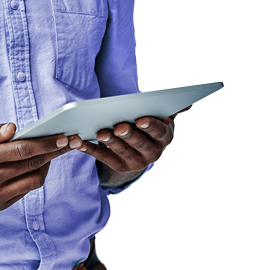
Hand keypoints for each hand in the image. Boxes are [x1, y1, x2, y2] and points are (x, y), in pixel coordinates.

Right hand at [0, 122, 72, 210]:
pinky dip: (34, 177)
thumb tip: (14, 128)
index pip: (23, 150)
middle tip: (71, 141)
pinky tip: (36, 164)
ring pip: (33, 181)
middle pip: (32, 165)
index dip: (46, 143)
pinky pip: (24, 191)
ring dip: (46, 166)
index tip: (63, 137)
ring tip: (52, 152)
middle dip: (54, 152)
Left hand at [68, 105, 191, 184]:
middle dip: (128, 135)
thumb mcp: (161, 117)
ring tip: (100, 133)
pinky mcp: (118, 167)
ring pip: (121, 152)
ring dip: (110, 142)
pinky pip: (103, 158)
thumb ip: (172, 108)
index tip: (141, 119)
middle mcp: (152, 153)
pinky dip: (91, 150)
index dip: (150, 126)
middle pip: (139, 144)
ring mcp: (135, 162)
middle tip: (118, 126)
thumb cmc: (148, 126)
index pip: (159, 132)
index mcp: (164, 138)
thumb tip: (188, 102)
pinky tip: (80, 141)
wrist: (138, 149)